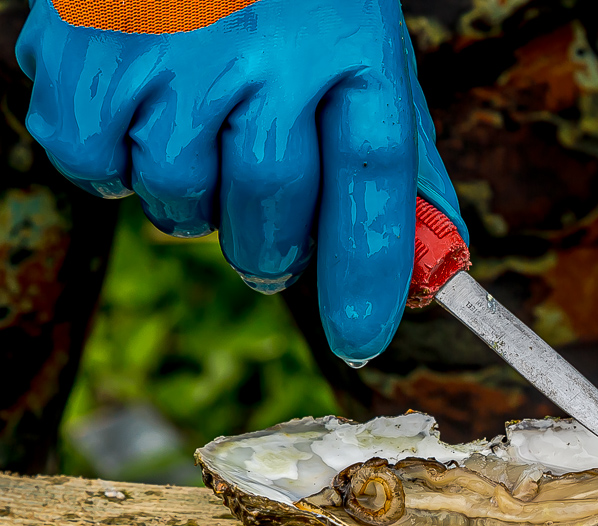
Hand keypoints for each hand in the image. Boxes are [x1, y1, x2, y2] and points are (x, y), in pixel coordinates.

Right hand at [16, 0, 466, 363]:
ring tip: (201, 140)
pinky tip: (142, 117)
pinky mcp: (84, 50)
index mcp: (350, 46)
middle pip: (272, 207)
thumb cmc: (292, 0)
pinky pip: (95, 166)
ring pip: (180, 198)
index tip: (359, 339)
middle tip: (269, 242)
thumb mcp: (366, 56)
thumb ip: (403, 161)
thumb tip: (433, 266)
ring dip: (192, 202)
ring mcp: (170, 46)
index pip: (373, 181)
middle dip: (271, 250)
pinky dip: (115, 166)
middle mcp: (265, 47)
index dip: (367, 272)